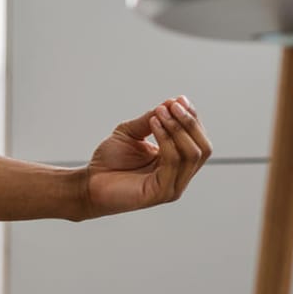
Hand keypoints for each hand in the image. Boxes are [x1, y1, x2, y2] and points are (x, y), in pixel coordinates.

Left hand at [83, 96, 211, 217]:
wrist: (89, 182)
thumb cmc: (109, 161)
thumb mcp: (131, 132)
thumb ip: (151, 119)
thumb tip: (171, 103)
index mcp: (176, 162)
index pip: (198, 140)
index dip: (192, 118)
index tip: (179, 100)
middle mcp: (179, 176)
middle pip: (203, 148)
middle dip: (189, 123)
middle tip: (172, 105)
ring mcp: (172, 186)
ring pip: (191, 154)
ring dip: (177, 129)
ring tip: (159, 113)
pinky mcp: (161, 193)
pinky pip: (173, 163)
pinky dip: (166, 140)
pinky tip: (154, 125)